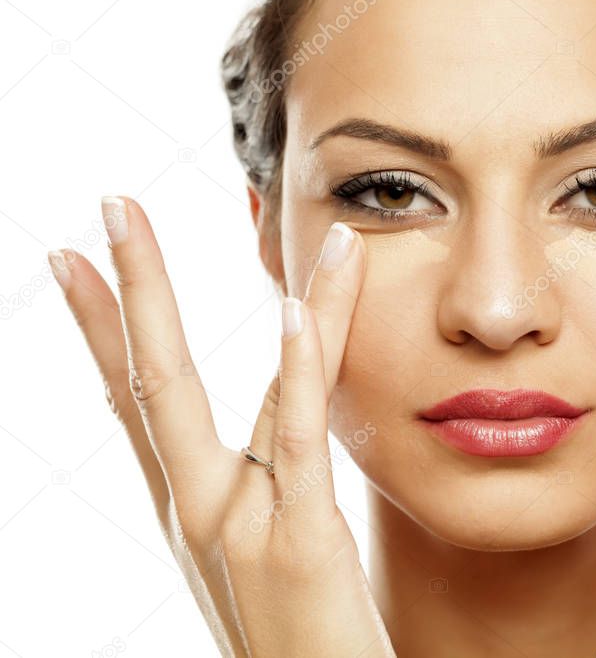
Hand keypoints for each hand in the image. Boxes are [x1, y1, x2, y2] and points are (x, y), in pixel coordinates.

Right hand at [50, 196, 393, 656]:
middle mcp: (200, 507)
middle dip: (129, 289)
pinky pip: (296, 441)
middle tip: (109, 204)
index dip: (100, 326)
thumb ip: (261, 480)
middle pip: (152, 381)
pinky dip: (297, 370)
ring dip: (253, 296)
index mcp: (188, 505)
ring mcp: (242, 523)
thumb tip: (264, 433)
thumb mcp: (256, 549)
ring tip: (248, 207)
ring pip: (244, 389)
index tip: (72, 260)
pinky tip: (292, 309)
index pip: (134, 400)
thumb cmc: (293, 633)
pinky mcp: (299, 539)